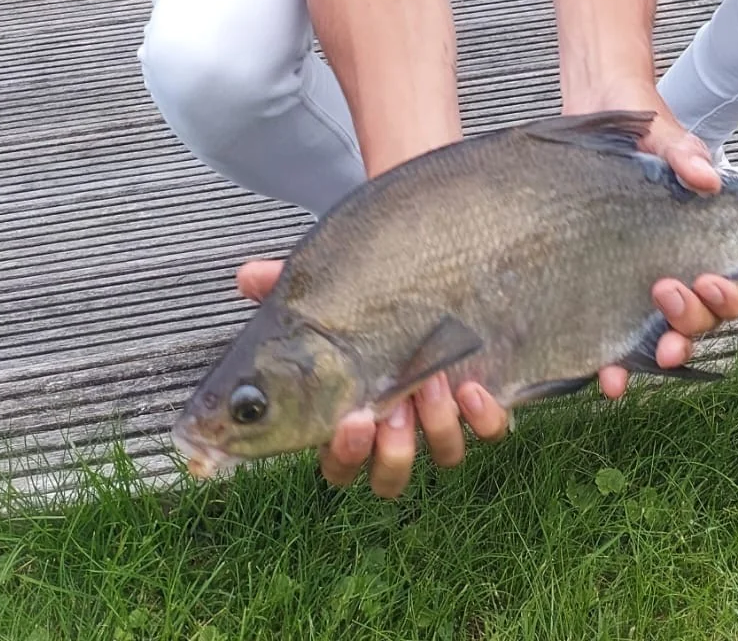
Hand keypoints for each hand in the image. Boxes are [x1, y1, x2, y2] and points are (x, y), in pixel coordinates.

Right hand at [235, 259, 512, 497]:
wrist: (441, 261)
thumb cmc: (373, 289)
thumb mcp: (330, 286)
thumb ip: (286, 286)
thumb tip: (247, 277)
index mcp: (356, 411)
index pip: (340, 462)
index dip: (345, 454)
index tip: (351, 420)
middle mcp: (401, 423)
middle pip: (389, 474)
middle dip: (389, 453)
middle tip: (386, 414)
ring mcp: (444, 414)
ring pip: (442, 453)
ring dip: (436, 426)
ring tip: (431, 382)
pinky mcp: (485, 399)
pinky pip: (491, 429)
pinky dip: (484, 417)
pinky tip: (474, 386)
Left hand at [572, 98, 737, 399]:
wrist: (592, 114)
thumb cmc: (640, 130)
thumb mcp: (664, 134)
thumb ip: (685, 153)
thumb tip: (705, 178)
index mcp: (709, 236)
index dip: (732, 294)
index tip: (707, 282)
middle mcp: (682, 267)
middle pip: (706, 315)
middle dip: (693, 319)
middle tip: (665, 294)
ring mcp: (643, 282)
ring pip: (668, 334)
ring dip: (664, 351)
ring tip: (651, 357)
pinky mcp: (606, 291)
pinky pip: (618, 336)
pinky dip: (616, 362)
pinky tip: (608, 377)